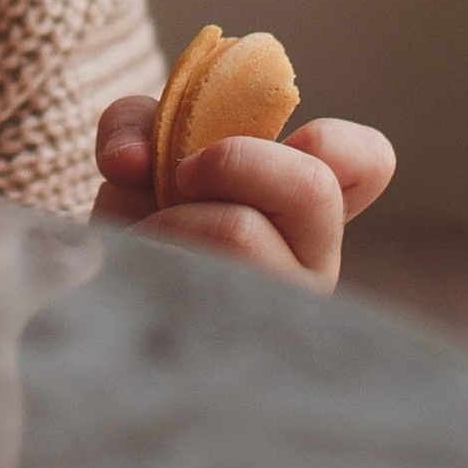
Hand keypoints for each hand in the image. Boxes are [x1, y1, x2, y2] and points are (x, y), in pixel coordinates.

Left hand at [94, 96, 395, 290]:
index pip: (369, 162)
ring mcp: (281, 308)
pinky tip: (141, 272)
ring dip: (174, 217)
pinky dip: (146, 253)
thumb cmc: (139, 216)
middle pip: (312, 187)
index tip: (254, 141)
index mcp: (307, 207)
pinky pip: (189, 277)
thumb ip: (137, 124)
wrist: (99, 293)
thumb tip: (132, 161)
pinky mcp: (230, 342)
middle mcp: (312, 261)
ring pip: (242, 231)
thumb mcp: (140, 152)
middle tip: (182, 176)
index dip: (327, 137)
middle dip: (233, 161)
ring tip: (150, 236)